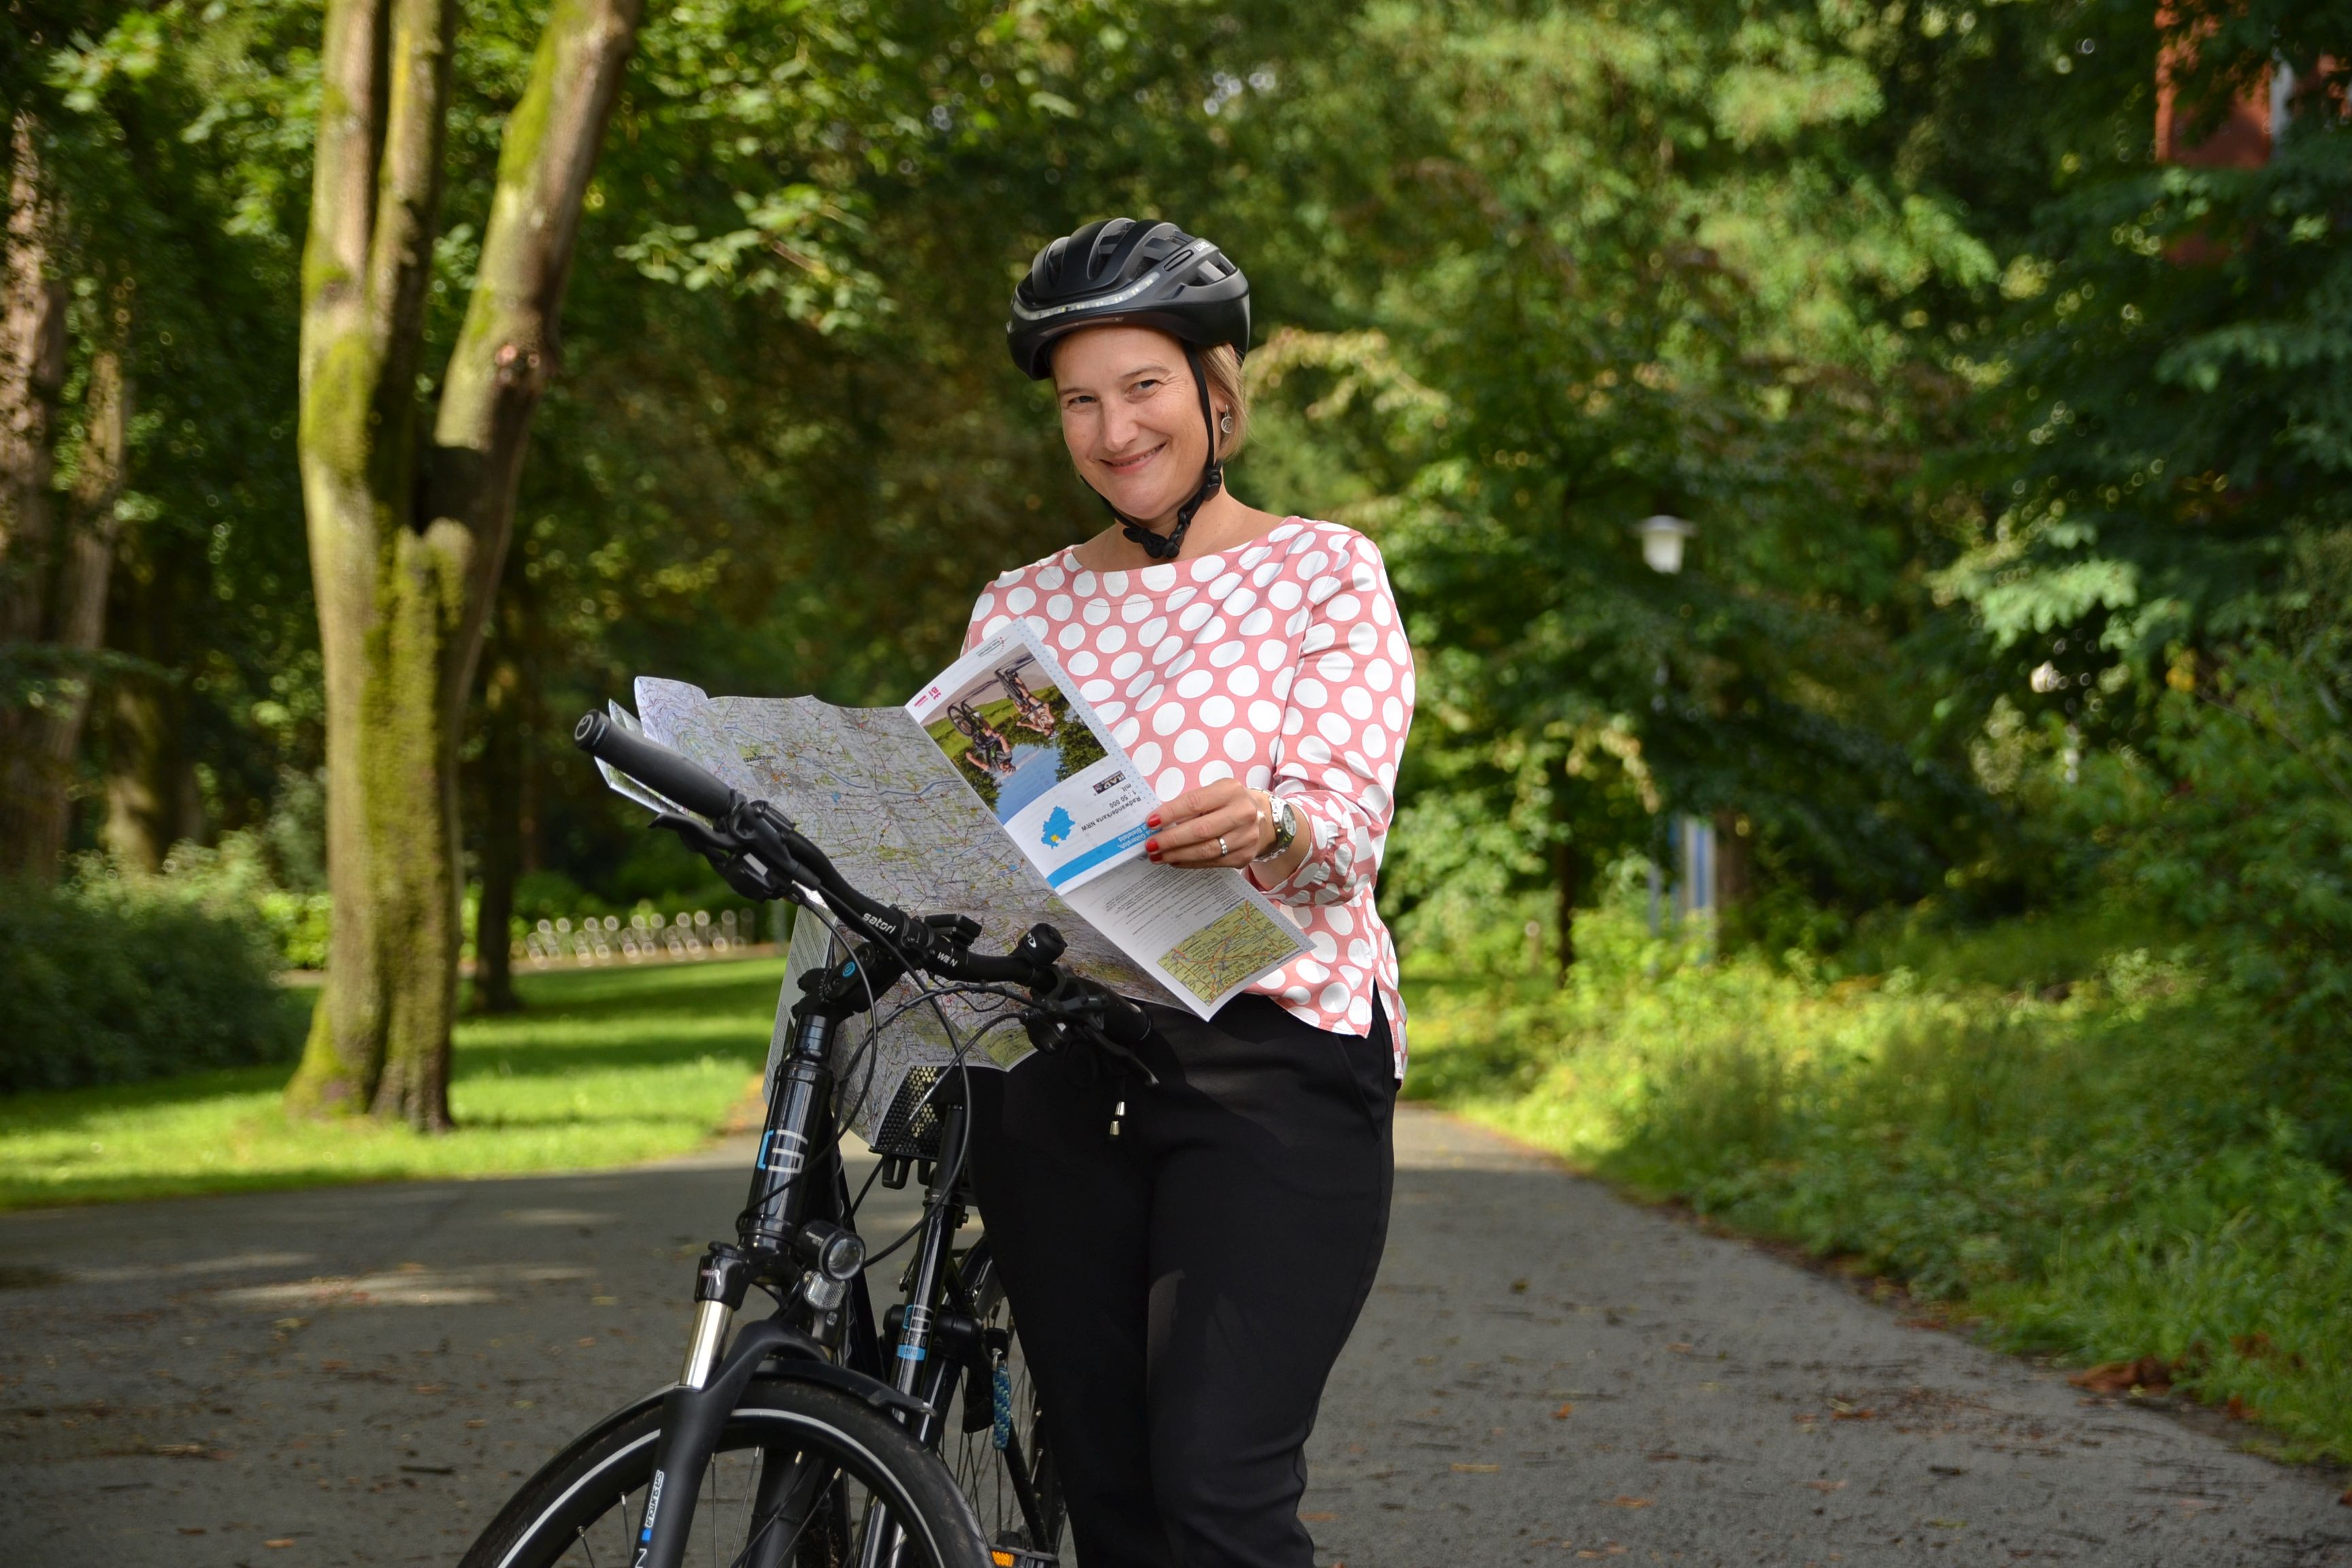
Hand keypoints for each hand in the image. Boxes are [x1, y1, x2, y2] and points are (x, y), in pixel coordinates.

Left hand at [1144, 779, 1268, 868]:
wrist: (1263, 819)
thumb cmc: (1229, 803)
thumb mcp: (1214, 793)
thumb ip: (1191, 805)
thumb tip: (1159, 823)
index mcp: (1230, 791)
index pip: (1194, 803)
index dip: (1170, 813)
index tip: (1150, 822)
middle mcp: (1242, 813)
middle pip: (1200, 830)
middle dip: (1171, 839)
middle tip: (1150, 844)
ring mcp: (1246, 837)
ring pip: (1205, 850)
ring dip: (1177, 854)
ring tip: (1158, 856)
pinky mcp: (1244, 856)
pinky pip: (1212, 862)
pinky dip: (1189, 863)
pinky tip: (1174, 861)